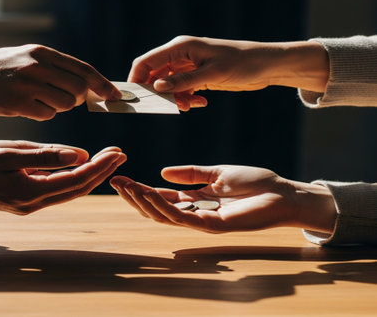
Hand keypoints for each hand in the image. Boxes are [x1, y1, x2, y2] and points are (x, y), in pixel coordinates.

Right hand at [0, 45, 121, 120]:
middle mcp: (38, 66)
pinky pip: (48, 114)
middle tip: (68, 99)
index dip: (102, 83)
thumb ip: (55, 68)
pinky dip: (44, 114)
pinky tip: (29, 107)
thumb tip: (87, 84)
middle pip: (79, 88)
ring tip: (41, 100)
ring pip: (65, 103)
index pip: (83, 69)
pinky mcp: (19, 103)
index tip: (115, 95)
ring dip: (60, 106)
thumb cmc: (1, 69)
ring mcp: (28, 85)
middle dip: (80, 98)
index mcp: (43, 53)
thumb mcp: (28, 57)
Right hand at [0, 141, 125, 213]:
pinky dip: (75, 178)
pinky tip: (83, 166)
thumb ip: (44, 155)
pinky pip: (58, 191)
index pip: (76, 180)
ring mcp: (30, 205)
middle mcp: (34, 204)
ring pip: (70, 191)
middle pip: (78, 189)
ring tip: (108, 159)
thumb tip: (79, 155)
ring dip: (91, 175)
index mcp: (30, 192)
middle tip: (120, 154)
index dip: (99, 166)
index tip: (117, 152)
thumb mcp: (8, 152)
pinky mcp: (27, 201)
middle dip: (101, 171)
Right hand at [110, 165, 335, 233]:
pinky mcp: (212, 225)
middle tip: (115, 182)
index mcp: (196, 200)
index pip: (162, 197)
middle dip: (135, 197)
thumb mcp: (216, 172)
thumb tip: (162, 172)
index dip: (140, 189)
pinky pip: (181, 217)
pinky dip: (162, 206)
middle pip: (157, 209)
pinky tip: (148, 193)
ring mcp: (202, 221)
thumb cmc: (254, 183)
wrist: (282, 192)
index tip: (121, 178)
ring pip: (164, 215)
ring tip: (125, 187)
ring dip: (143, 201)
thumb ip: (191, 173)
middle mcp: (195, 212)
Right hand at [129, 36, 328, 110]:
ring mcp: (188, 66)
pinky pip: (182, 89)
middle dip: (159, 93)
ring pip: (168, 85)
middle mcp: (181, 55)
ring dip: (175, 98)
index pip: (147, 62)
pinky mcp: (197, 76)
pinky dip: (187, 99)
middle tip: (170, 107)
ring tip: (190, 106)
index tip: (138, 99)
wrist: (265, 66)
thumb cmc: (242, 63)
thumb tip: (157, 88)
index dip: (137, 79)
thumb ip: (184, 81)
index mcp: (181, 47)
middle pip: (155, 75)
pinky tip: (200, 103)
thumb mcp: (213, 74)